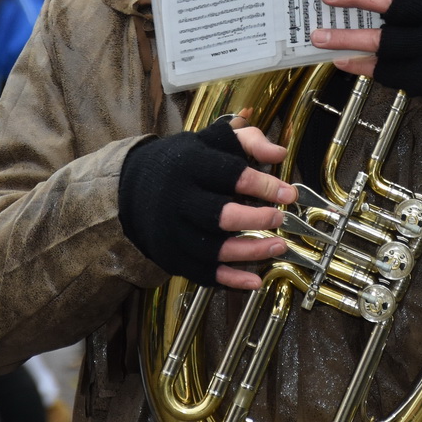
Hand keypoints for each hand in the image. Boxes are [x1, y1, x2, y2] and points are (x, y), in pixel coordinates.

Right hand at [117, 120, 293, 289]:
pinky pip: (203, 274)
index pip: (231, 175)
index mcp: (189, 164)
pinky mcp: (170, 256)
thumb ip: (247, 140)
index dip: (264, 185)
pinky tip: (255, 280)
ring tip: (278, 246)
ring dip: (251, 251)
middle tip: (280, 218)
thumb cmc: (183, 163)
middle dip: (257, 219)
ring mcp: (172, 232)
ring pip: (215, 249)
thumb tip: (279, 152)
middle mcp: (177, 199)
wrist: (132, 189)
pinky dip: (230, 280)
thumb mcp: (212, 140)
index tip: (289, 194)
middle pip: (221, 216)